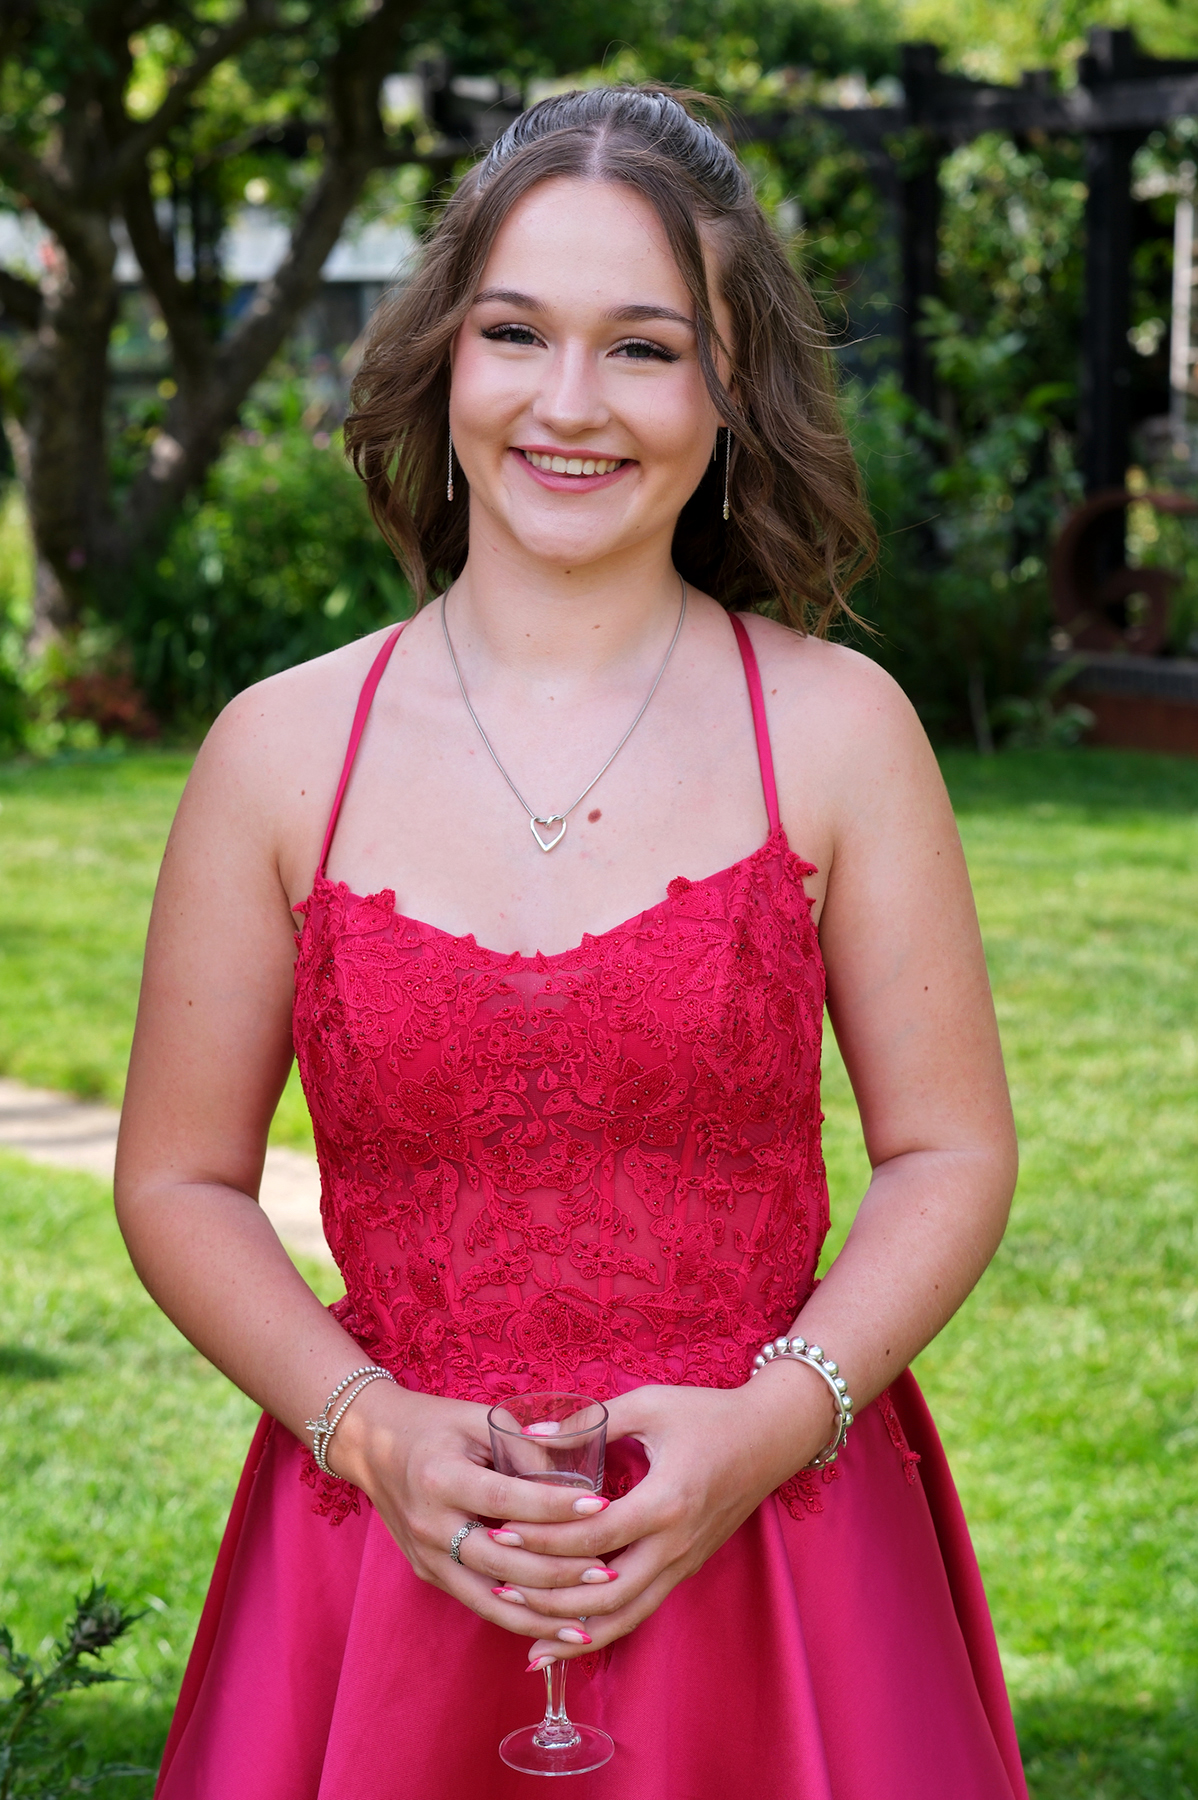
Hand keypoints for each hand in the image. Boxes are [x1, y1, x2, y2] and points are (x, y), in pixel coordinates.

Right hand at [326, 1381, 624, 1644]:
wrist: (371, 1445)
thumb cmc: (433, 1424)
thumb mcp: (476, 1420)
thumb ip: (523, 1448)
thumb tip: (576, 1481)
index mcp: (441, 1477)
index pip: (508, 1500)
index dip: (556, 1507)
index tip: (602, 1507)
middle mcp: (430, 1525)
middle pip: (504, 1561)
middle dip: (561, 1571)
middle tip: (610, 1572)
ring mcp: (426, 1556)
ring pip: (492, 1599)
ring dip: (543, 1612)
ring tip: (590, 1618)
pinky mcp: (428, 1574)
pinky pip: (478, 1601)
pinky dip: (517, 1616)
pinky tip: (552, 1623)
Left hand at [479, 1367, 835, 1664]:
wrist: (772, 1437)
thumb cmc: (708, 1414)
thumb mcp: (649, 1404)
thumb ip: (591, 1422)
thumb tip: (531, 1436)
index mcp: (666, 1500)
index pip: (593, 1536)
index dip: (544, 1537)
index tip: (501, 1530)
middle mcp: (676, 1543)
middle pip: (606, 1593)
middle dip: (550, 1596)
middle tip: (501, 1587)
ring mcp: (684, 1562)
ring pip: (626, 1616)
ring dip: (575, 1631)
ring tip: (529, 1642)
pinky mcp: (686, 1568)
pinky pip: (641, 1609)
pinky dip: (605, 1629)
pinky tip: (570, 1639)